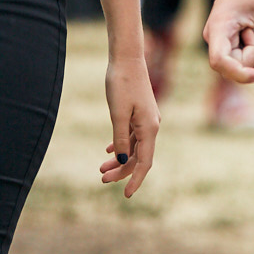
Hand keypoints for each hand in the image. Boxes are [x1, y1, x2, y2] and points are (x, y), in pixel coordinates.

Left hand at [101, 55, 158, 197]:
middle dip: (121, 170)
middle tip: (102, 179)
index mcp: (149, 128)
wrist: (127, 58)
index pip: (144, 161)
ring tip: (101, 169)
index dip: (136, 179)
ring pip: (134, 147)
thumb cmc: (122, 84)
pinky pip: (132, 135)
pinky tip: (109, 150)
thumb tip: (122, 160)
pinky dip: (121, 145)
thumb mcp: (118, 114)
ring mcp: (146, 119)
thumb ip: (120, 138)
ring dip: (119, 159)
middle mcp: (151, 126)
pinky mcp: (139, 112)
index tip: (127, 195)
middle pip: (138, 156)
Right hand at [203, 0, 253, 85]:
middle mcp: (213, 36)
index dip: (240, 74)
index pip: (220, 62)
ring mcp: (218, 38)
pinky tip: (253, 28)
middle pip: (233, 65)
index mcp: (219, 27)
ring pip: (239, 62)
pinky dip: (253, 46)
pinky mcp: (225, 39)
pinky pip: (241, 55)